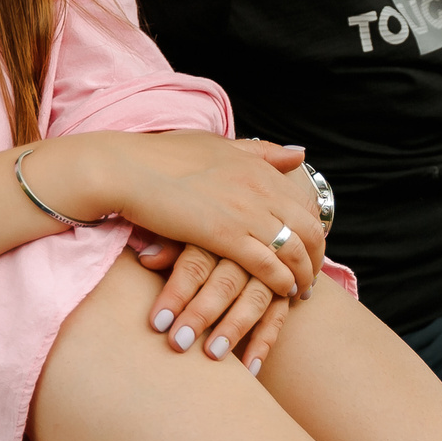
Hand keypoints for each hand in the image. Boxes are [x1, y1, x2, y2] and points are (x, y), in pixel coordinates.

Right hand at [40, 132, 324, 367]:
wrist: (126, 169)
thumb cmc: (163, 156)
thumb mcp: (220, 146)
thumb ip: (261, 153)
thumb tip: (300, 156)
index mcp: (259, 166)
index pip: (305, 203)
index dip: (313, 229)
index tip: (310, 247)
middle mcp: (261, 187)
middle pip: (309, 229)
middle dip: (315, 258)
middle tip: (310, 278)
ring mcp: (246, 211)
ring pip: (294, 250)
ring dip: (302, 275)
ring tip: (299, 293)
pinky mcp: (226, 235)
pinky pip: (268, 265)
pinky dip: (281, 282)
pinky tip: (281, 294)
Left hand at [133, 236, 295, 372]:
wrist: (259, 221)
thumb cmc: (206, 231)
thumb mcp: (186, 229)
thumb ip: (168, 243)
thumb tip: (146, 258)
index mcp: (215, 234)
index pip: (195, 263)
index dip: (177, 292)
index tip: (158, 323)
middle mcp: (245, 252)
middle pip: (226, 282)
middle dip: (202, 314)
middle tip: (179, 343)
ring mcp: (270, 271)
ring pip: (256, 298)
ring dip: (234, 328)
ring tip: (212, 355)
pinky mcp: (285, 290)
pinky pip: (278, 316)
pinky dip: (264, 342)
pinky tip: (250, 368)